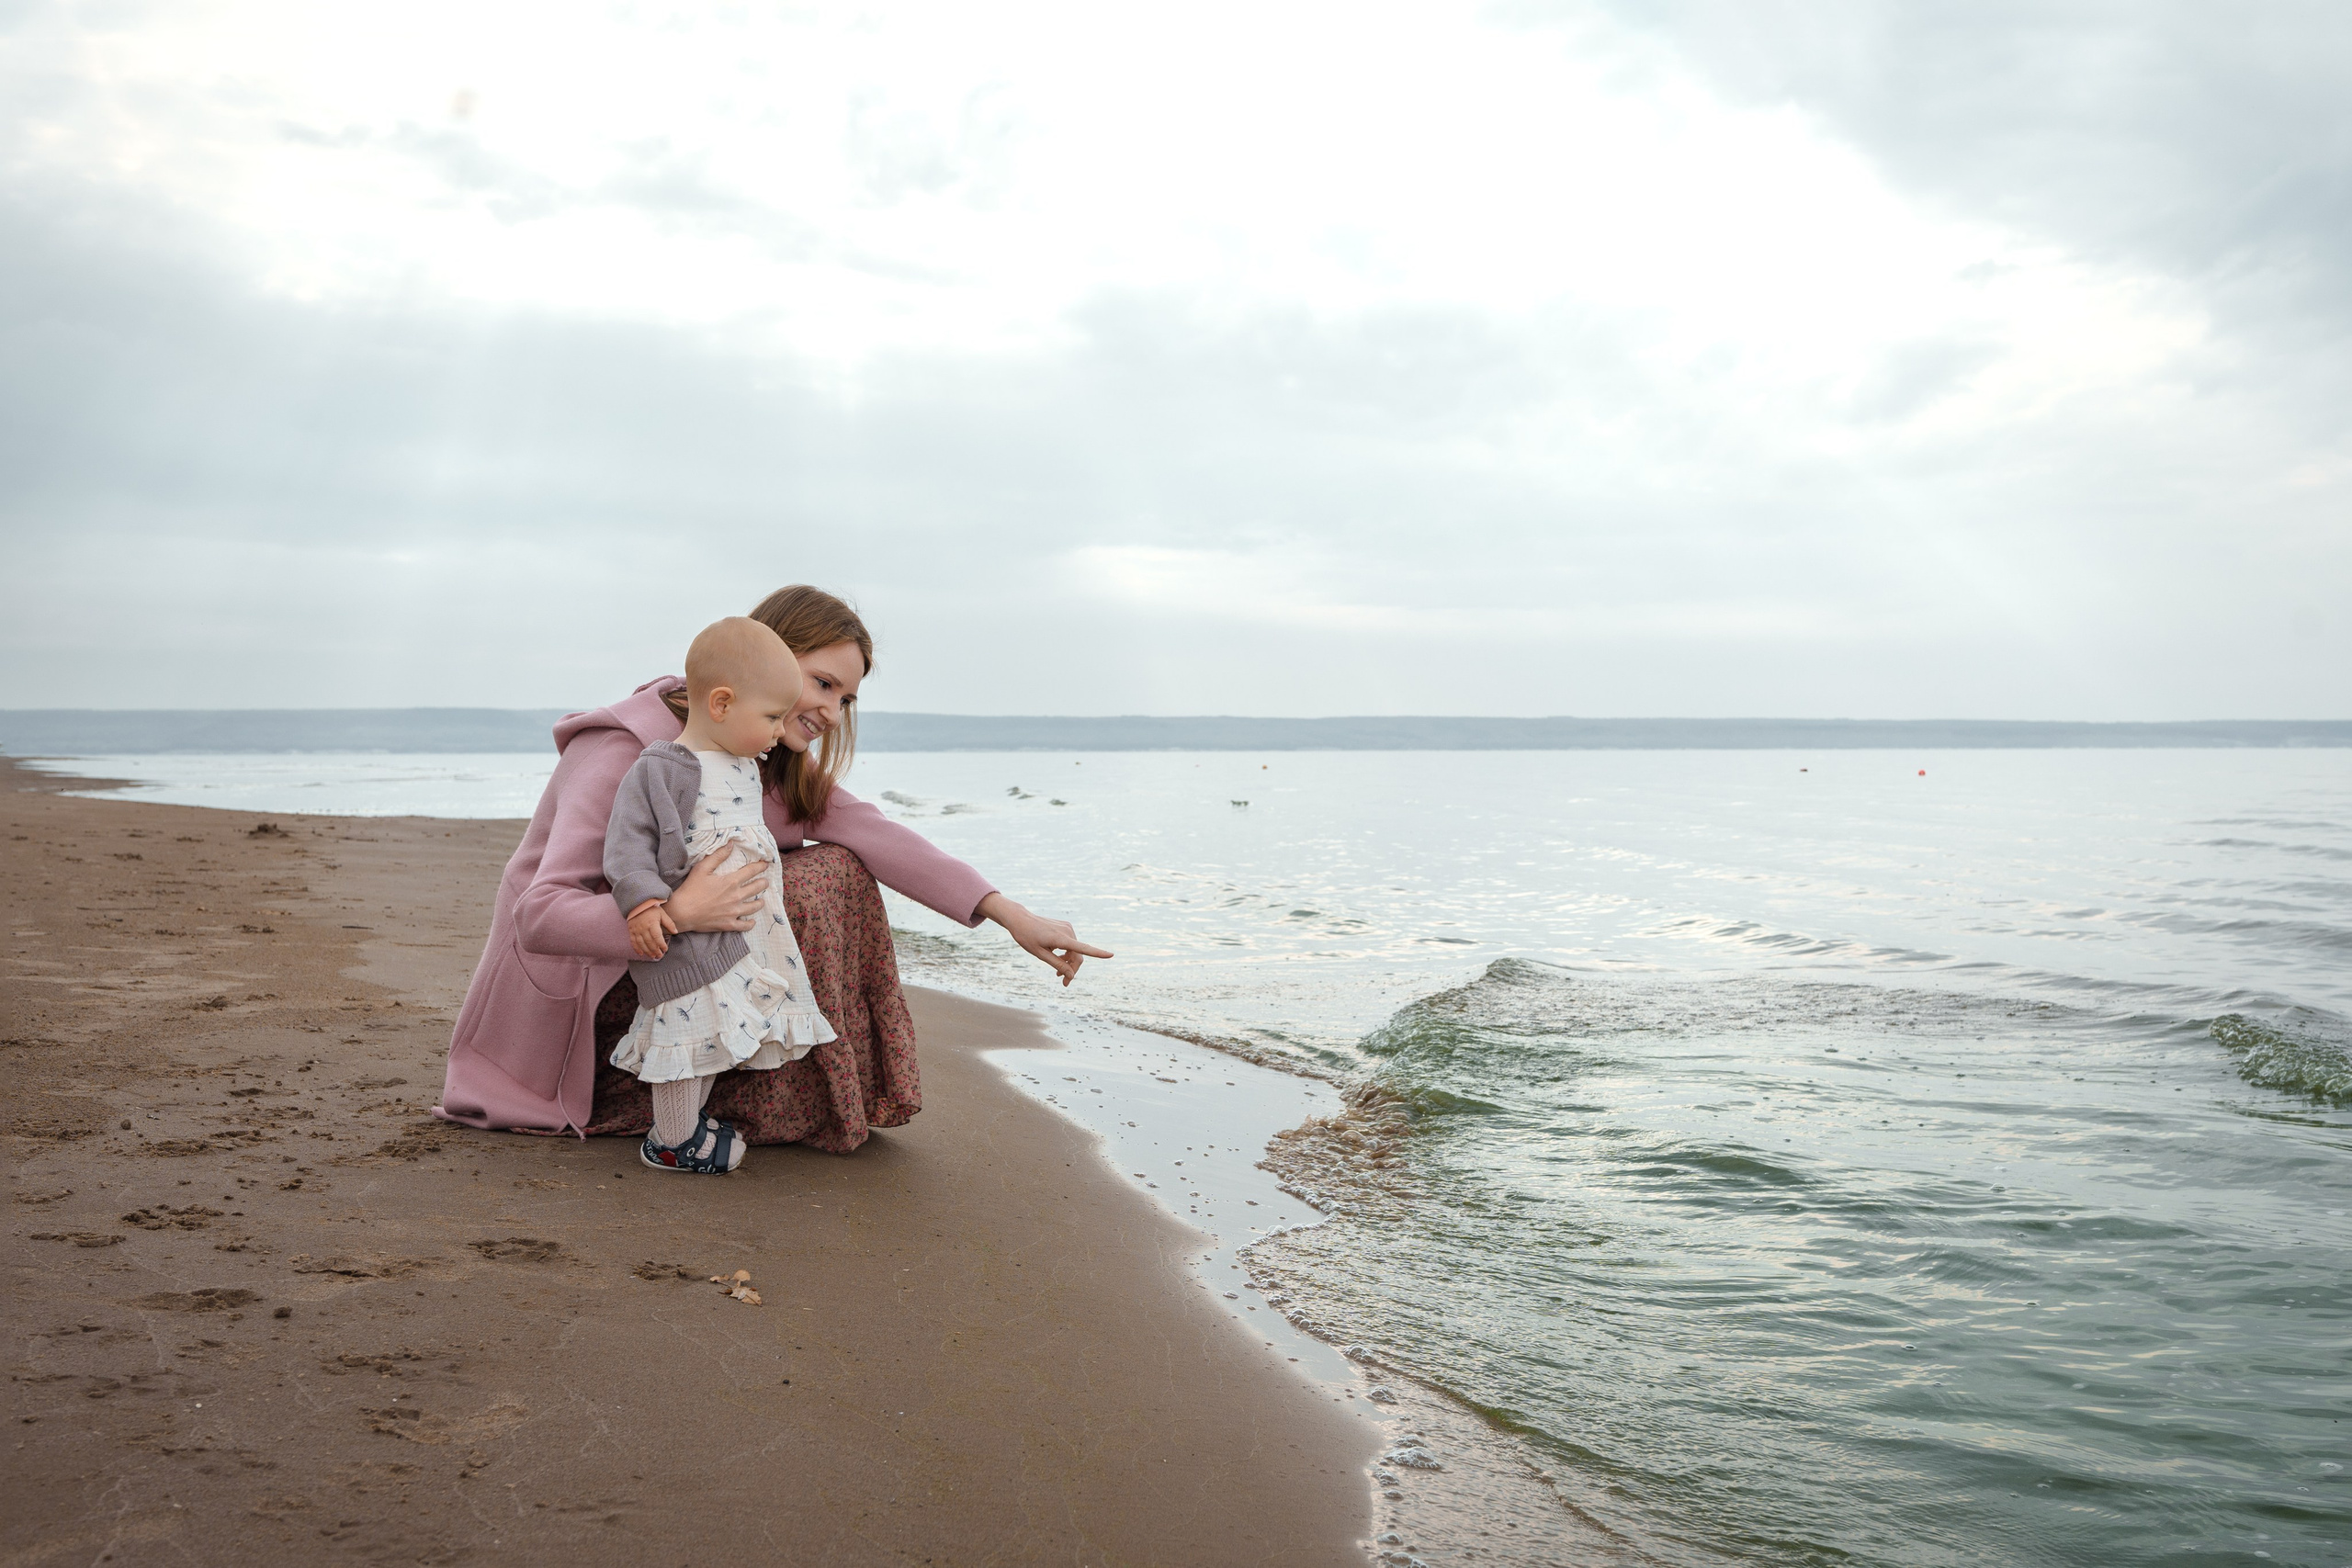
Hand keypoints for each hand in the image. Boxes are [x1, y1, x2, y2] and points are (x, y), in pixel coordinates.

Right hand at [626, 900, 676, 959]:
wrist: (637, 903)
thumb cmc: (651, 908)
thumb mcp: (662, 913)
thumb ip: (669, 923)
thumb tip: (676, 932)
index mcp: (652, 923)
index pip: (657, 937)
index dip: (661, 944)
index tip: (665, 949)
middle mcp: (643, 928)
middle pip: (649, 942)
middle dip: (655, 950)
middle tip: (660, 956)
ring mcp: (636, 930)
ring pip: (641, 944)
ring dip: (647, 951)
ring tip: (653, 956)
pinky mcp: (631, 931)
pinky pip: (633, 942)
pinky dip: (637, 949)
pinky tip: (641, 954)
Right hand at [665, 850, 767, 932]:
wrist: (682, 912)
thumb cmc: (691, 889)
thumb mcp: (702, 868)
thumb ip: (718, 856)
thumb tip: (731, 844)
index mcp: (731, 882)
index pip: (752, 871)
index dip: (761, 866)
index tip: (766, 865)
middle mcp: (736, 896)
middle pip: (757, 888)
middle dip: (763, 883)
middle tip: (765, 882)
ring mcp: (734, 912)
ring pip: (755, 906)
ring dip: (760, 902)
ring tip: (761, 900)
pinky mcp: (729, 924)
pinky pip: (745, 925)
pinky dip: (750, 923)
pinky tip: (752, 921)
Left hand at [977, 893, 1112, 986]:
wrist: (1020, 919)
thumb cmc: (1027, 937)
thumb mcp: (1040, 954)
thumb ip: (1057, 964)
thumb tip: (1072, 975)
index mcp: (1061, 939)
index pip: (1083, 948)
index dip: (1098, 953)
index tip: (1111, 955)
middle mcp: (1068, 931)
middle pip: (1078, 955)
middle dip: (1073, 969)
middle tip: (1064, 983)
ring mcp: (1067, 928)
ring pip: (1075, 950)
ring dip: (1069, 962)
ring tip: (1057, 973)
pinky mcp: (1065, 926)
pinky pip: (1071, 943)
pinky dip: (1067, 953)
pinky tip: (1057, 957)